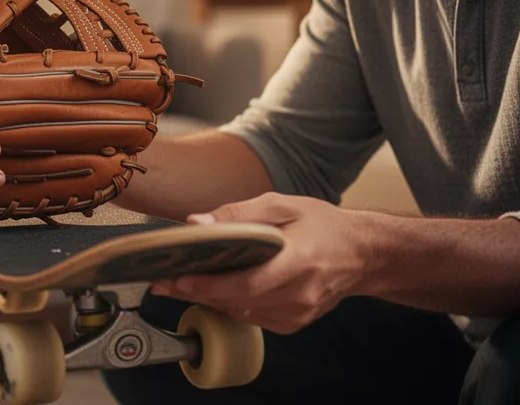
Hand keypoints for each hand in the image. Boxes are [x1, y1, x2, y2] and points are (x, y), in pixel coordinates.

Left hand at [149, 193, 370, 333]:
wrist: (363, 254)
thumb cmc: (323, 225)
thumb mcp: (282, 205)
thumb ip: (239, 214)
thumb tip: (198, 223)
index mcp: (299, 262)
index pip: (246, 283)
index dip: (210, 285)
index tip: (179, 279)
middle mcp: (299, 294)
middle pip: (237, 300)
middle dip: (196, 291)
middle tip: (164, 281)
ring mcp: (297, 313)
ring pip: (241, 311)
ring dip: (210, 298)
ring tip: (180, 283)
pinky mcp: (293, 322)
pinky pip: (251, 316)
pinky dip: (230, 302)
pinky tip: (215, 289)